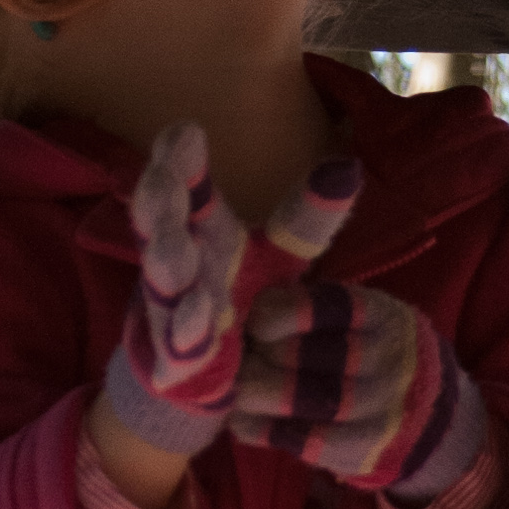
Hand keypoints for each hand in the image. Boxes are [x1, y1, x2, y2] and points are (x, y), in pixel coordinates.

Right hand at [100, 123, 359, 456]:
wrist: (201, 378)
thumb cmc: (239, 301)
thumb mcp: (279, 257)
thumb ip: (309, 217)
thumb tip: (349, 166)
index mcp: (199, 231)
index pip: (184, 187)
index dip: (179, 160)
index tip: (186, 131)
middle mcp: (175, 263)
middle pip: (160, 227)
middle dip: (159, 205)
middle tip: (163, 179)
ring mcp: (168, 312)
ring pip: (162, 286)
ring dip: (166, 270)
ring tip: (176, 255)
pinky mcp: (171, 361)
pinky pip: (176, 349)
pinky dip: (183, 339)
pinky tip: (194, 333)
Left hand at [230, 278, 489, 503]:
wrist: (439, 423)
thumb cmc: (381, 360)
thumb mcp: (368, 323)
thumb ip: (317, 314)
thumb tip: (242, 313)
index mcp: (381, 317)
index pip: (323, 307)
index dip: (276, 314)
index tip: (255, 325)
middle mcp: (384, 359)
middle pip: (301, 354)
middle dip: (255, 358)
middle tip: (234, 361)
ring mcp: (378, 408)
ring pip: (298, 399)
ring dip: (251, 396)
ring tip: (234, 392)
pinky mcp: (365, 450)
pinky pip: (303, 440)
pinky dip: (264, 430)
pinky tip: (245, 422)